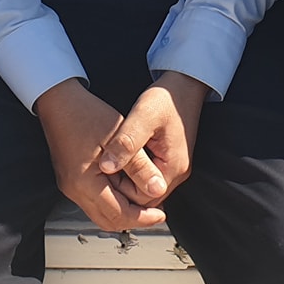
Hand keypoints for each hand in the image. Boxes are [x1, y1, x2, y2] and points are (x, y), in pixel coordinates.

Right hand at [34, 79, 165, 231]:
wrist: (60, 100)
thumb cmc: (86, 113)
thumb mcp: (121, 137)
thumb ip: (140, 166)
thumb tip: (157, 188)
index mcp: (84, 182)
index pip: (118, 215)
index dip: (143, 218)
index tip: (160, 215)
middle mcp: (74, 189)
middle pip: (108, 221)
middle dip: (134, 219)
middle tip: (155, 213)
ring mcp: (71, 185)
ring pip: (101, 213)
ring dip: (124, 210)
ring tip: (144, 197)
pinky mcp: (72, 179)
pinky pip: (95, 199)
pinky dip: (114, 199)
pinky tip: (127, 185)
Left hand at [97, 71, 207, 206]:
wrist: (184, 84)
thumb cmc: (166, 98)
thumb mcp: (142, 116)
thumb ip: (126, 143)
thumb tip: (107, 167)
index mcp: (173, 168)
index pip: (142, 198)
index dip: (119, 190)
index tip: (101, 174)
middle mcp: (176, 173)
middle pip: (143, 197)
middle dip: (120, 188)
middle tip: (100, 171)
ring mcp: (173, 167)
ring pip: (143, 188)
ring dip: (125, 180)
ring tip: (107, 164)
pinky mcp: (167, 159)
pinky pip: (146, 176)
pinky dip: (131, 172)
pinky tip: (119, 158)